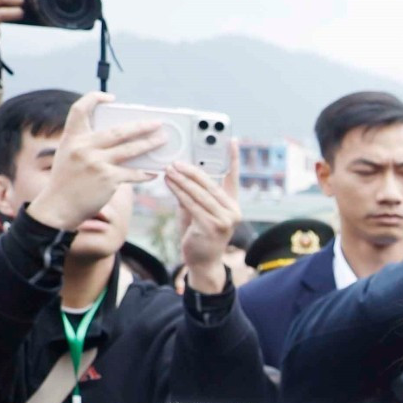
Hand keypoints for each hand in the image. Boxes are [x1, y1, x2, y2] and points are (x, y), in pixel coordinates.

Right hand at [26, 93, 163, 231]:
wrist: (58, 207)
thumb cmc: (66, 181)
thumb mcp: (68, 155)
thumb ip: (86, 144)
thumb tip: (119, 138)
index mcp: (71, 138)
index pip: (79, 109)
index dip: (94, 98)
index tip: (111, 97)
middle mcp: (83, 147)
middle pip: (117, 131)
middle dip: (140, 126)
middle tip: (157, 122)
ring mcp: (96, 163)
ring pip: (130, 150)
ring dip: (149, 145)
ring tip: (162, 140)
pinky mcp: (107, 179)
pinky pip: (132, 173)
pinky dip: (144, 173)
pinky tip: (154, 172)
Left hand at [167, 149, 241, 295]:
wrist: (203, 263)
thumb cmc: (198, 235)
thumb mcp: (197, 212)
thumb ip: (193, 195)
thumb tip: (179, 175)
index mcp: (232, 204)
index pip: (233, 177)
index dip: (233, 158)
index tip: (230, 139)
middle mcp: (233, 210)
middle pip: (211, 184)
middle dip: (192, 170)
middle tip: (176, 161)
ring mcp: (225, 219)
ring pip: (200, 193)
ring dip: (182, 180)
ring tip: (168, 169)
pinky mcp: (213, 227)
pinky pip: (192, 204)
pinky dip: (179, 192)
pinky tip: (169, 183)